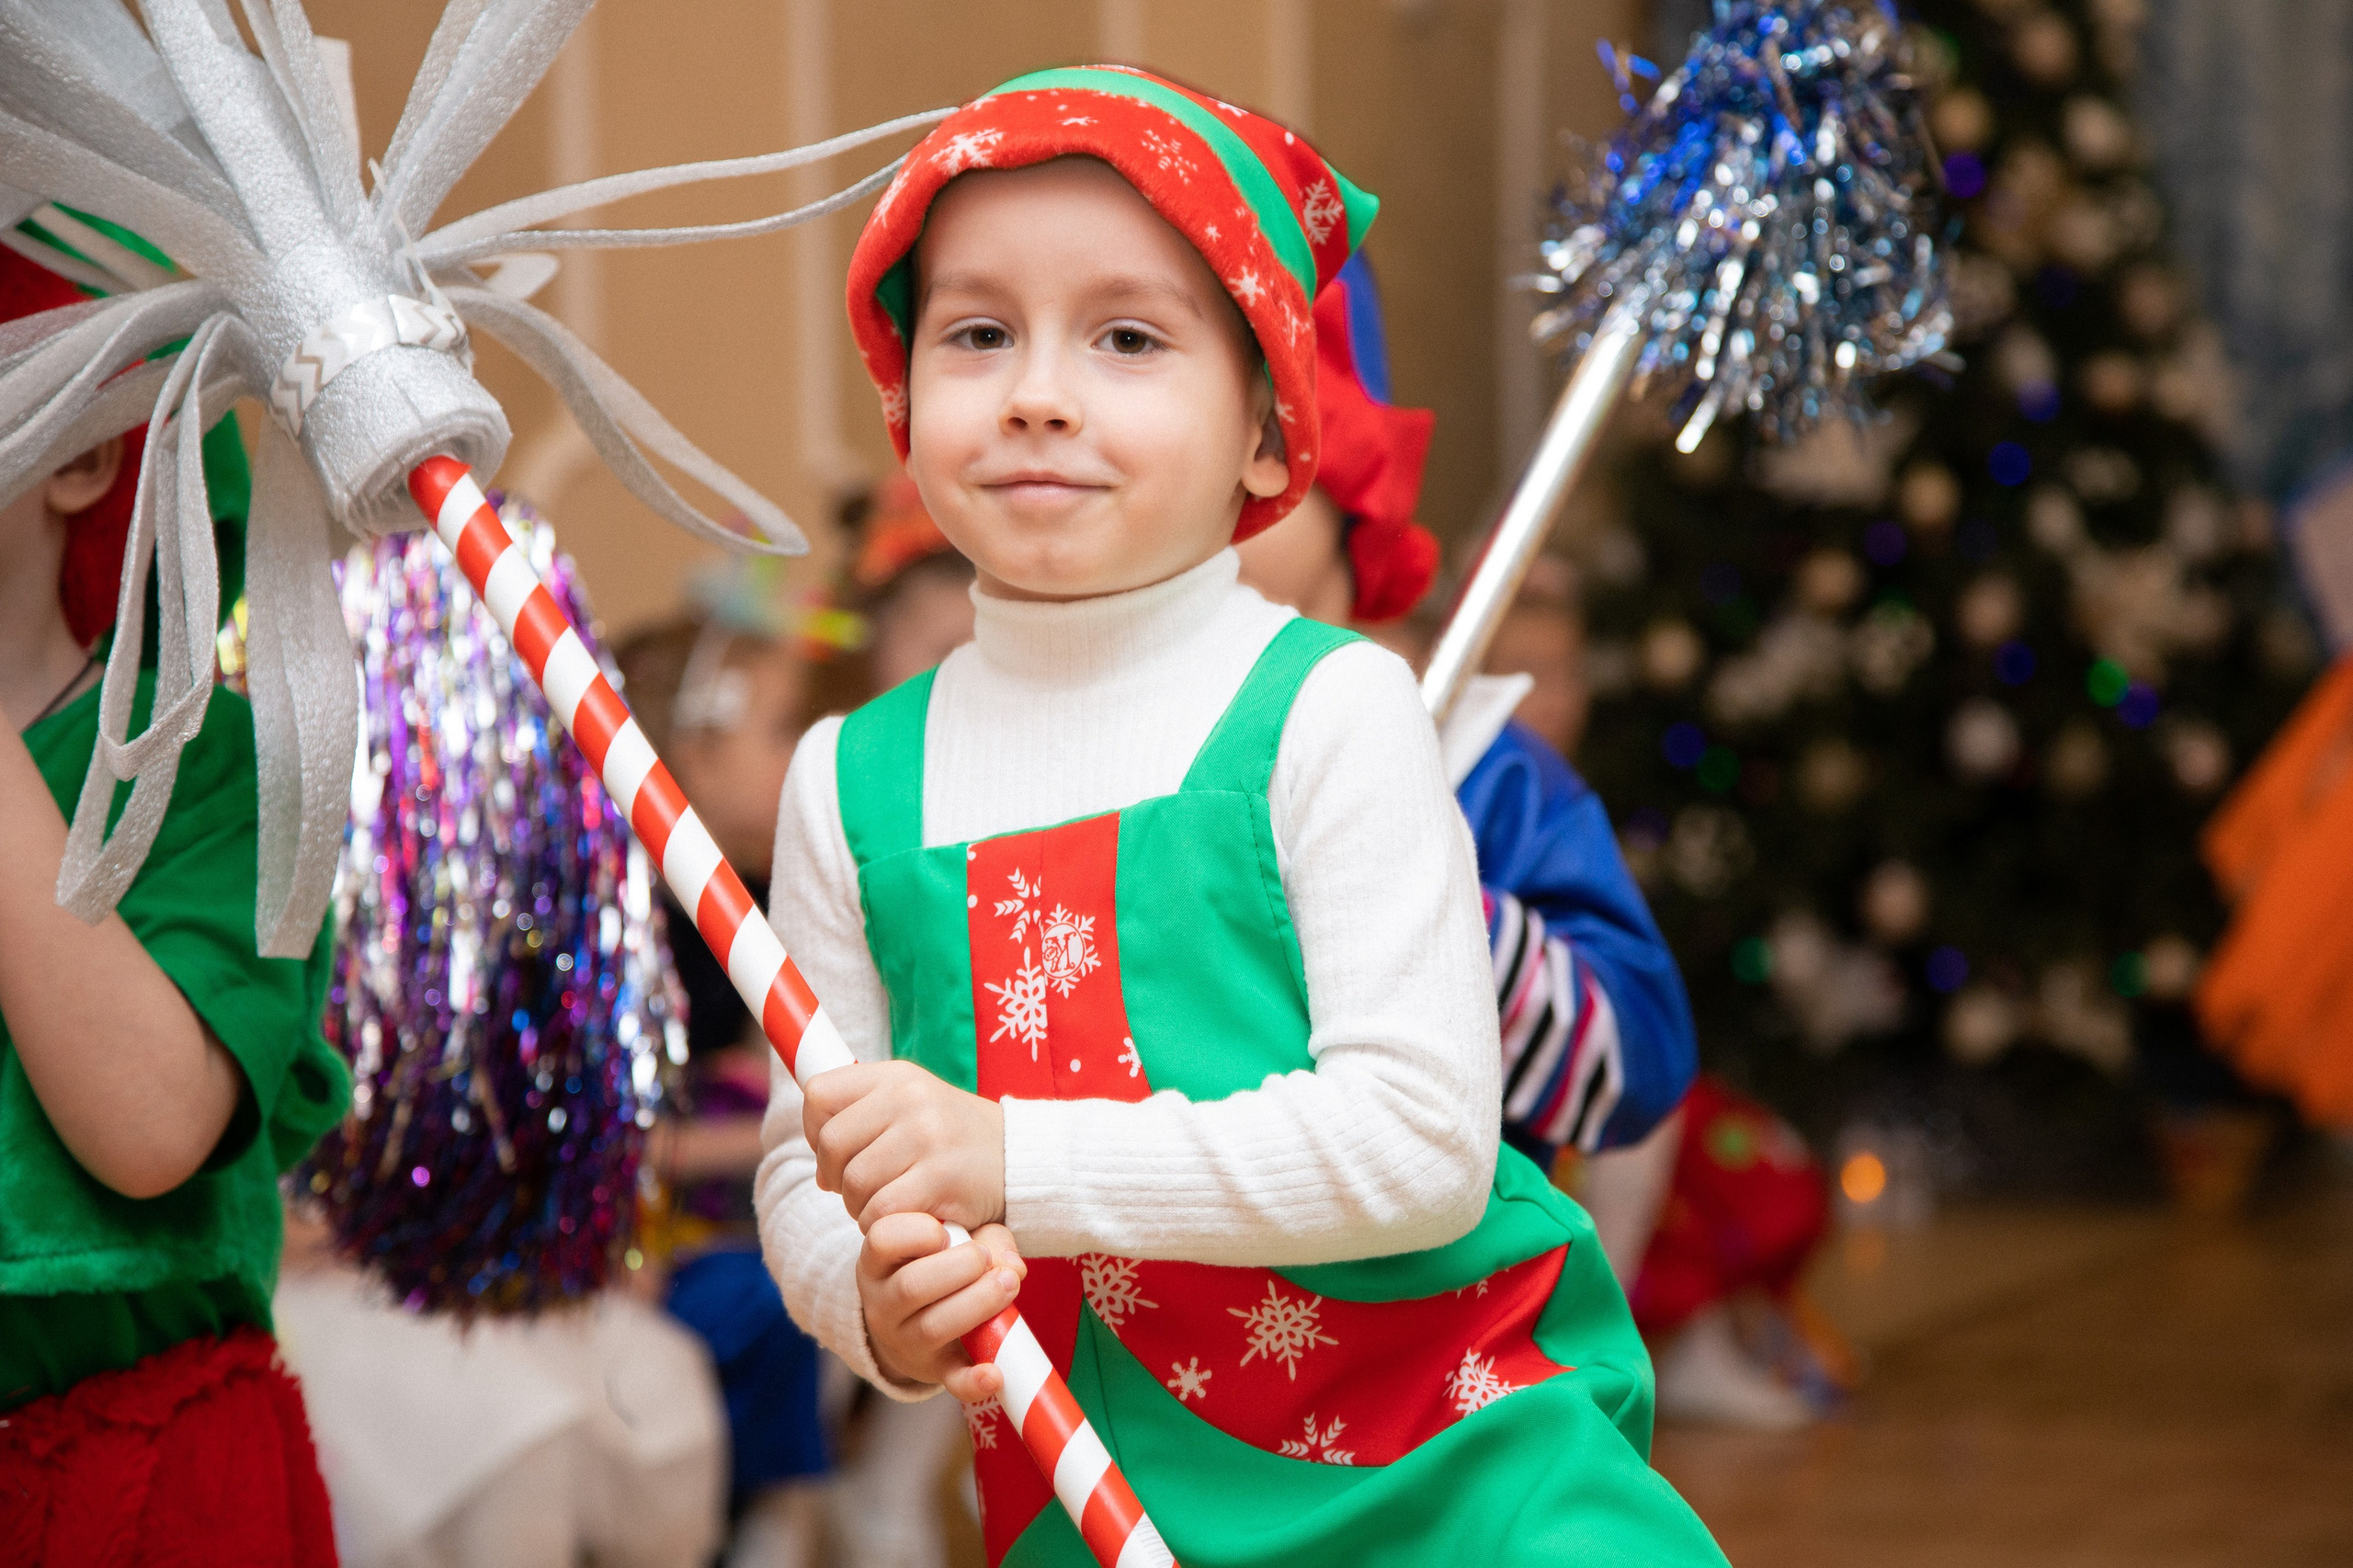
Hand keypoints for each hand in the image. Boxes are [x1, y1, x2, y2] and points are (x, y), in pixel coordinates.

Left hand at [805, 1060, 1005, 1230]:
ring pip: (853, 1182)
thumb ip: (863, 1117)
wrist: (1020, 1160)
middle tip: (862, 1189)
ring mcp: (925, 1135)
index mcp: (897, 1076)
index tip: (837, 1153)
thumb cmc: (955, 1139)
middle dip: (836, 1176)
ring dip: (860, 1205)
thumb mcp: (914, 1105)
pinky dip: (883, 1223)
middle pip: (831, 1144)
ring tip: (888, 1203)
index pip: (819, 1094)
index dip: (814, 1129)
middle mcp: (909, 1098)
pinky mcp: (939, 1177)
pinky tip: (905, 1217)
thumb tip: (818, 1165)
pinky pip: (881, 1210)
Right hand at [860, 1212, 1024, 1401]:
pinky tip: (994, 1374)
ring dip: (978, 1304)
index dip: (920, 1231)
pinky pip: (950, 1379)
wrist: (912, 1318)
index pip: (882, 1239)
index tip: (947, 1232)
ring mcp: (903, 1340)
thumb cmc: (936, 1261)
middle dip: (961, 1266)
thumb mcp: (951, 1235)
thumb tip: (1011, 1265)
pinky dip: (972, 1381)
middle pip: (911, 1285)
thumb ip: (983, 1235)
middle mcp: (881, 1303)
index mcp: (878, 1261)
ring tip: (1009, 1284)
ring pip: (931, 1328)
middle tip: (987, 1259)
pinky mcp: (933, 1369)